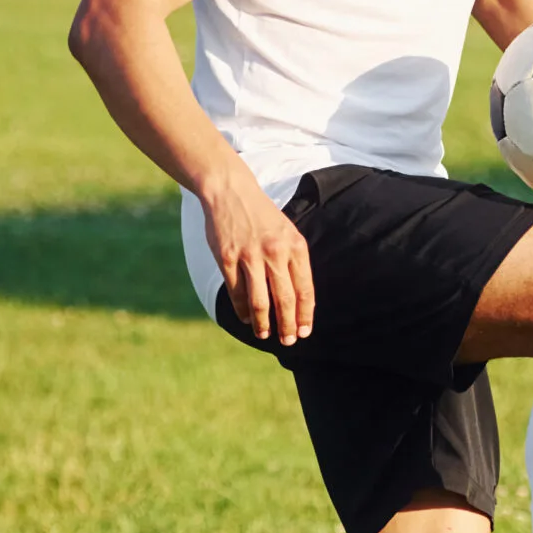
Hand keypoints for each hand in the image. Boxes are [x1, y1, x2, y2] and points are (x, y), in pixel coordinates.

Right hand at [202, 177, 314, 344]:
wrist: (231, 191)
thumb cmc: (262, 216)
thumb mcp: (287, 232)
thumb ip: (294, 261)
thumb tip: (300, 299)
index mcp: (295, 246)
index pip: (305, 289)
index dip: (305, 315)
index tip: (304, 332)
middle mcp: (275, 252)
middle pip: (285, 299)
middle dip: (288, 325)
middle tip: (288, 340)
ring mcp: (250, 255)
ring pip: (260, 301)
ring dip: (263, 323)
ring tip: (265, 334)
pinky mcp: (227, 258)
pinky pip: (237, 292)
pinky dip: (242, 309)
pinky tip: (246, 318)